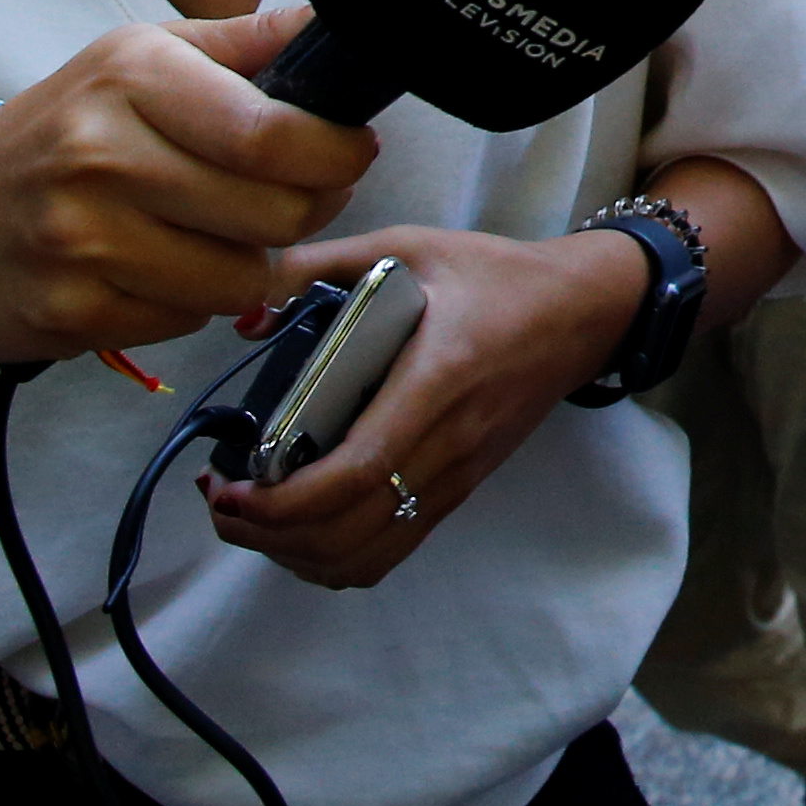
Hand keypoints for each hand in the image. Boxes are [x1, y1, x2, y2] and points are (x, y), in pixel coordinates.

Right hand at [0, 9, 376, 367]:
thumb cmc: (67, 124)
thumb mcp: (143, 55)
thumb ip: (248, 43)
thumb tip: (337, 23)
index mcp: (132, 79)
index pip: (270, 134)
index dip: (337, 152)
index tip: (352, 151)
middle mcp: (100, 157)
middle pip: (271, 212)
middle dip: (312, 208)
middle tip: (302, 196)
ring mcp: (79, 243)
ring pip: (239, 279)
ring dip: (256, 263)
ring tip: (232, 234)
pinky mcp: (67, 313)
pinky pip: (186, 321)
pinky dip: (198, 301)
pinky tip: (173, 268)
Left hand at [200, 222, 641, 587]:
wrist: (584, 312)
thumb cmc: (496, 277)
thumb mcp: (412, 245)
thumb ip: (323, 264)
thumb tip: (244, 310)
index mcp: (434, 381)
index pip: (355, 472)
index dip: (282, 500)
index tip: (229, 486)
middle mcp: (446, 444)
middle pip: (347, 532)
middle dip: (267, 534)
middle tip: (221, 503)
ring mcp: (456, 476)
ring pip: (364, 557)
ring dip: (295, 554)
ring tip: (253, 517)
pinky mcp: (460, 490)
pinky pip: (390, 553)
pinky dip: (335, 561)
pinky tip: (303, 530)